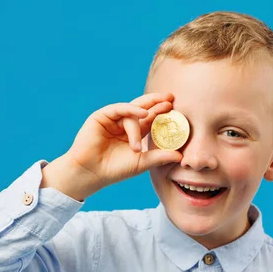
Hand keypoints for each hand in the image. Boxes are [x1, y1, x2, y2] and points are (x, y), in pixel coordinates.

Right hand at [42, 93, 182, 199]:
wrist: (91, 173)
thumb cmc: (115, 170)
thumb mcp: (142, 162)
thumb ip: (160, 157)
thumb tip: (181, 157)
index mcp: (133, 133)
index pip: (150, 119)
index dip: (162, 113)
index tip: (175, 108)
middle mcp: (123, 124)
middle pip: (143, 108)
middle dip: (157, 102)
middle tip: (170, 98)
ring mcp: (112, 119)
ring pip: (132, 111)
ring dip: (142, 116)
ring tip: (149, 118)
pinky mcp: (101, 116)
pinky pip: (119, 109)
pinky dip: (131, 110)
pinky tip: (142, 113)